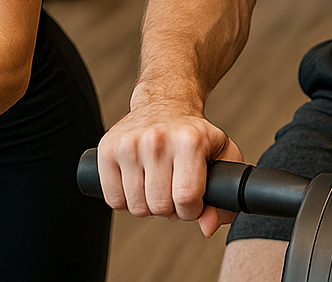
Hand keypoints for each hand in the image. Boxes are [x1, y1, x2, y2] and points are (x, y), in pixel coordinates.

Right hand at [95, 100, 242, 236]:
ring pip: (136, 207)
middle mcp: (157, 139)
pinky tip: (137, 182)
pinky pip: (114, 200)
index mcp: (189, 140)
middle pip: (160, 206)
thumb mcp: (222, 157)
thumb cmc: (194, 136)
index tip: (193, 198)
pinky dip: (126, 200)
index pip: (187, 199)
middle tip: (173, 189)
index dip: (192, 210)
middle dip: (170, 208)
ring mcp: (128, 144)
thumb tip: (207, 226)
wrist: (163, 104)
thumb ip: (225, 197)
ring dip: (148, 205)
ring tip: (156, 184)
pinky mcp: (106, 150)